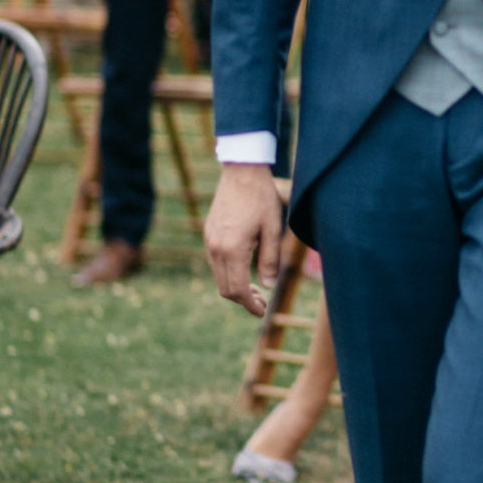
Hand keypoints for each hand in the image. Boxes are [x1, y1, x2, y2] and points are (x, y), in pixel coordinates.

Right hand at [204, 163, 282, 316]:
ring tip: (255, 289)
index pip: (236, 290)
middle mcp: (216, 247)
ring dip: (235, 286)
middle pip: (224, 288)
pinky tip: (244, 269)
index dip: (249, 305)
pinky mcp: (209, 233)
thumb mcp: (273, 229)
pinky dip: (228, 272)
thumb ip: (270, 259)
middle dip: (243, 299)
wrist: (241, 171)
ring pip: (218, 276)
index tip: (262, 311)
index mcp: (232, 249)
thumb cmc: (261, 198)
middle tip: (262, 303)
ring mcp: (209, 240)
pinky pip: (215, 262)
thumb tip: (267, 285)